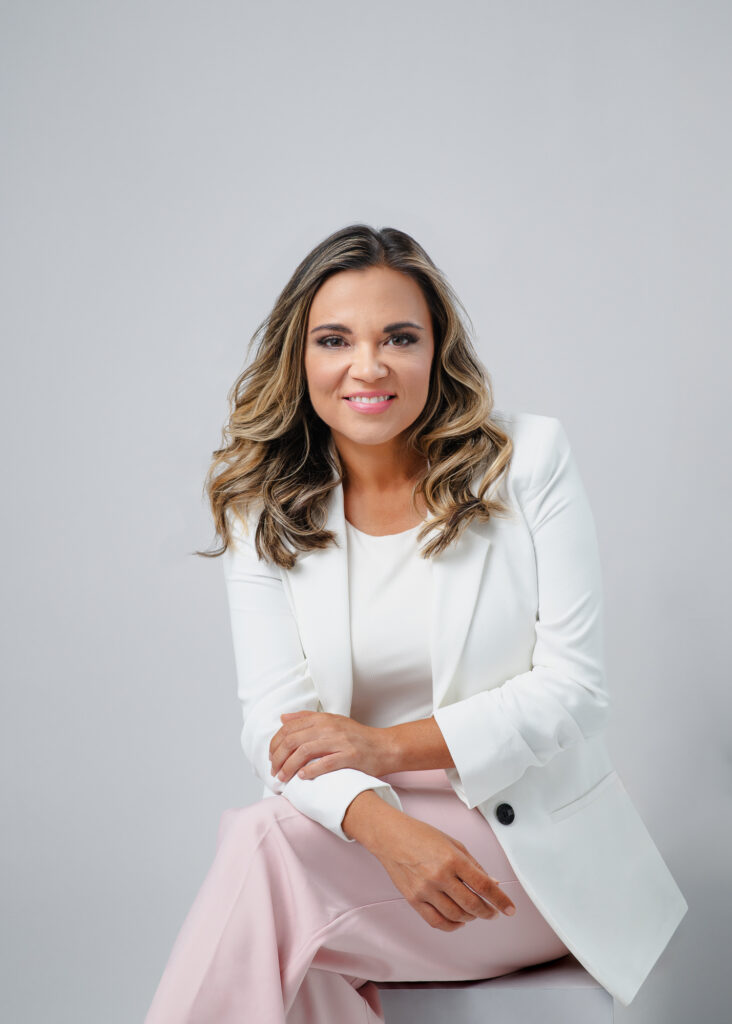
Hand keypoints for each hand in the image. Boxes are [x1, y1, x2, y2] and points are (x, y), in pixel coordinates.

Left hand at [268, 710, 394, 781]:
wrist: (385, 746)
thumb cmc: (357, 736)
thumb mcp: (332, 721)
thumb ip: (307, 718)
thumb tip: (283, 718)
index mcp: (323, 719)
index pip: (289, 728)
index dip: (275, 744)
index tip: (271, 757)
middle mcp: (329, 727)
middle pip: (293, 740)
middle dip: (278, 758)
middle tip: (274, 771)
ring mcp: (340, 741)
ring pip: (304, 752)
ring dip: (289, 767)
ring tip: (283, 778)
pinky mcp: (350, 756)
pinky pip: (325, 763)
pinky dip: (310, 771)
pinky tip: (302, 778)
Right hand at [346, 797, 516, 931]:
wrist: (391, 837)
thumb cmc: (421, 836)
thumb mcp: (453, 843)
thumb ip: (474, 865)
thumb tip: (492, 883)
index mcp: (453, 859)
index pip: (484, 885)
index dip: (500, 900)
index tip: (509, 908)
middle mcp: (439, 876)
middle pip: (472, 904)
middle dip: (488, 912)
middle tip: (493, 912)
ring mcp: (426, 890)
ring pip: (456, 915)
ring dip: (471, 918)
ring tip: (475, 913)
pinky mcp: (414, 900)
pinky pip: (437, 922)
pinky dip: (452, 925)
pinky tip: (459, 921)